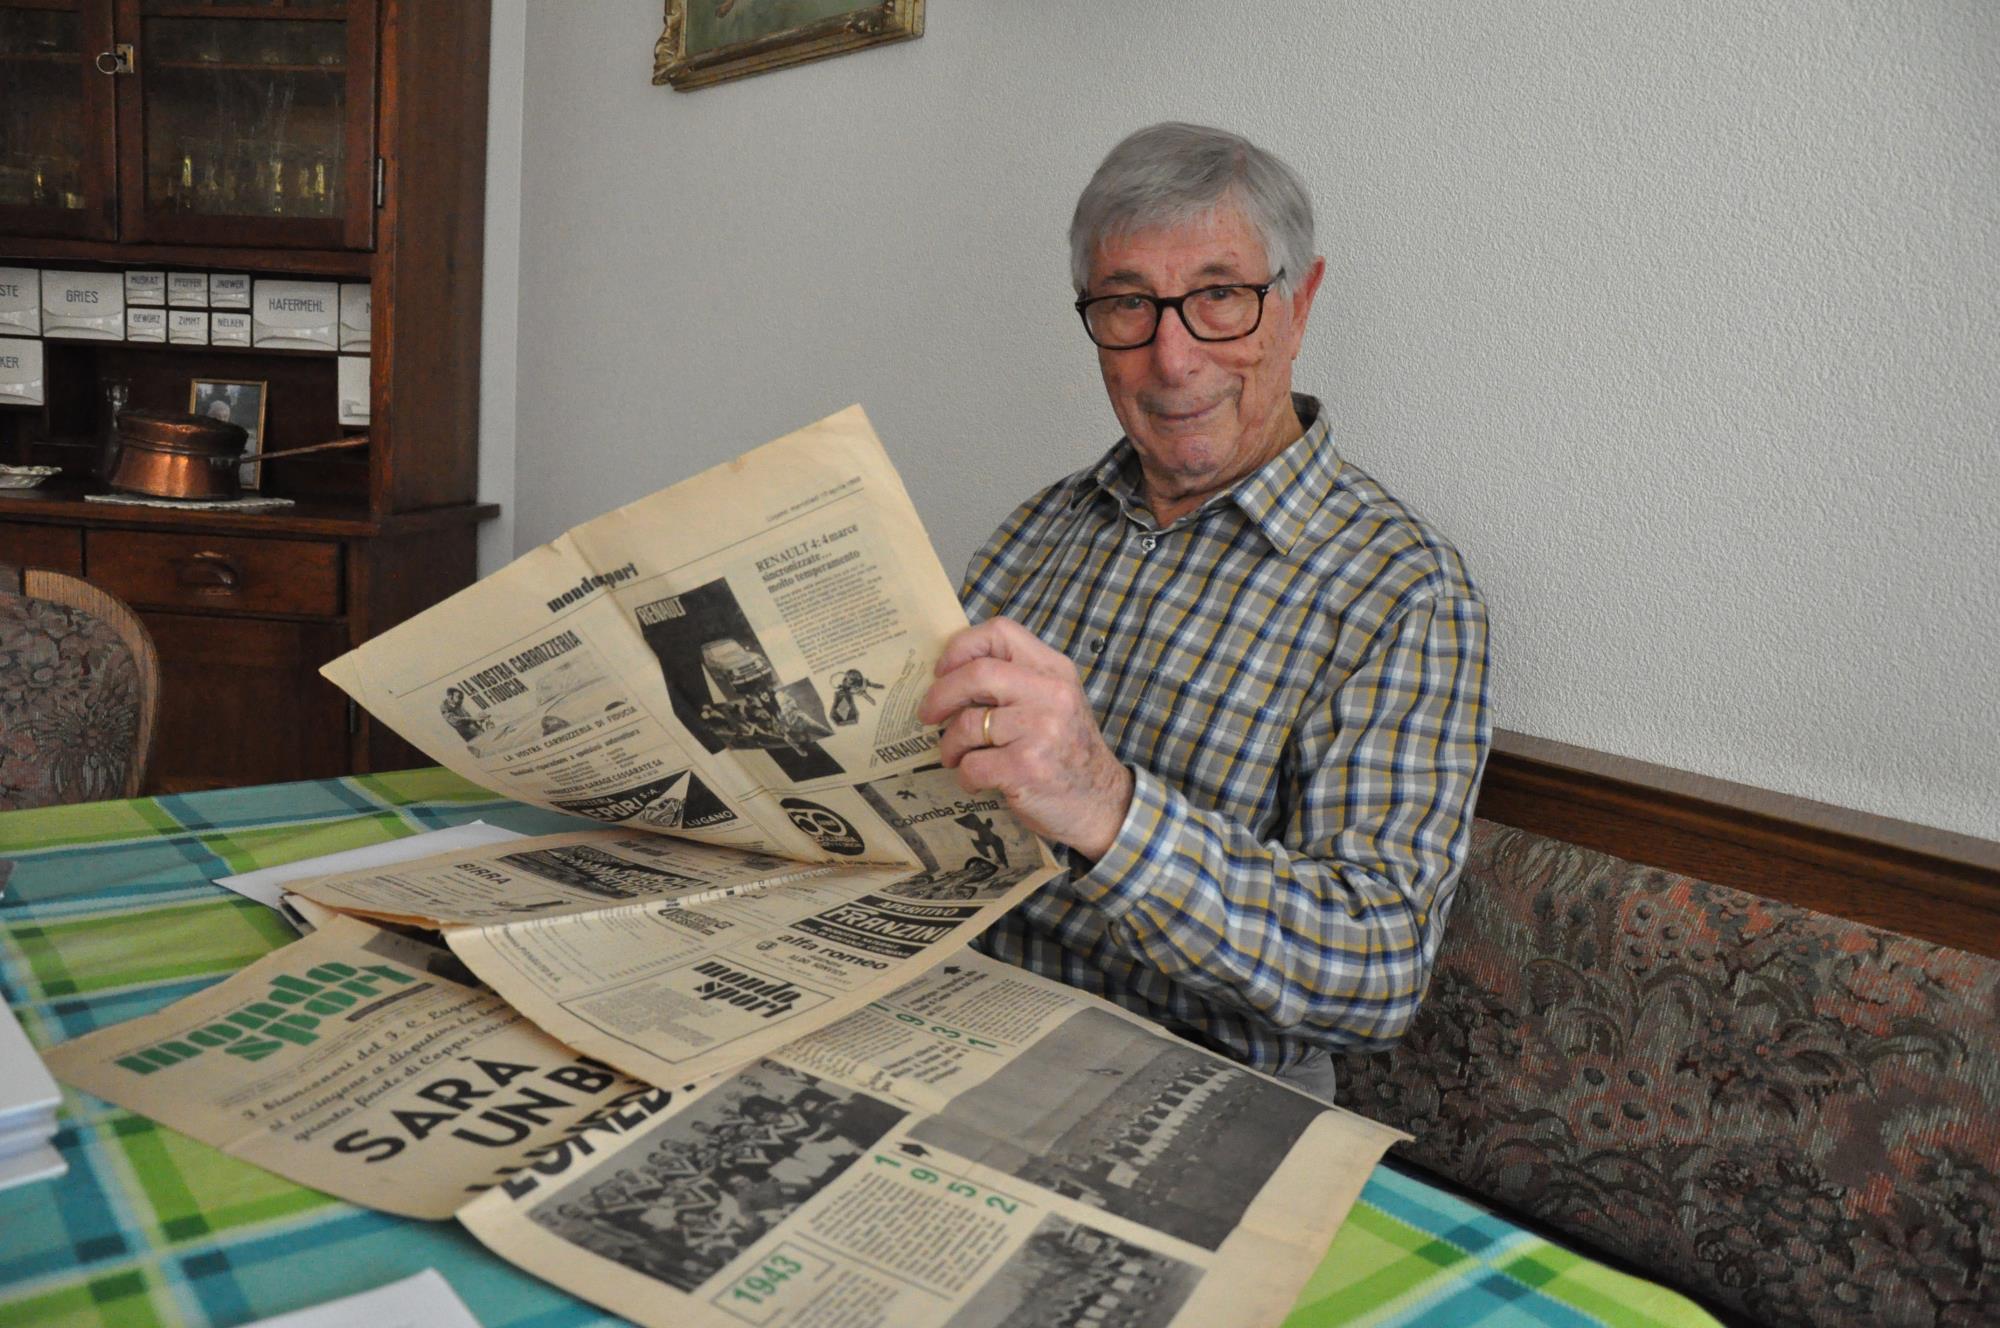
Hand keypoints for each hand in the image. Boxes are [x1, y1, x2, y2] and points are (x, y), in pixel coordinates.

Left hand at [917, 617, 1133, 859]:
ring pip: (967, 724)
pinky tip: (976, 781)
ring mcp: (1040, 730)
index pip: (1001, 632)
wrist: (1102, 803)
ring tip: (955, 756)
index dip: (962, 647)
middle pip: (976, 673)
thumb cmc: (1067, 751)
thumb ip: (1017, 680)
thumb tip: (951, 673)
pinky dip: (965, 775)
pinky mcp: (1026, 768)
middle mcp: (1050, 694)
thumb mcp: (1056, 701)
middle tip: (928, 714)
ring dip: (950, 744)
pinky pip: (972, 764)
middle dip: (940, 695)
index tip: (943, 670)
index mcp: (1054, 670)